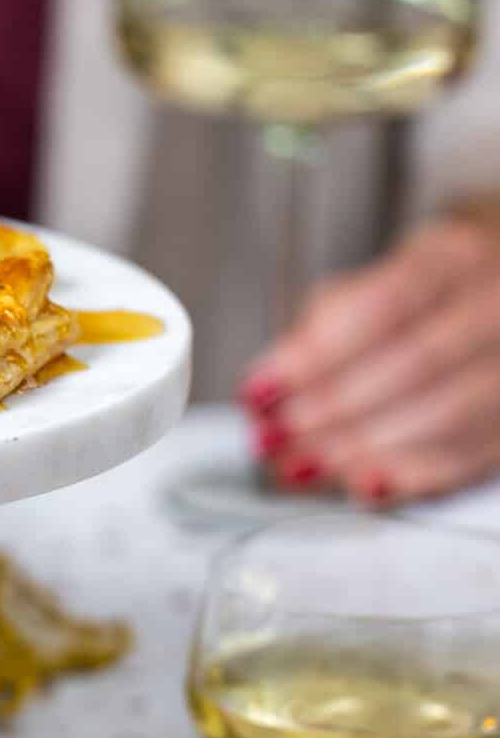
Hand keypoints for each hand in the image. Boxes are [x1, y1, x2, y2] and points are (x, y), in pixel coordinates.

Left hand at [239, 214, 499, 502]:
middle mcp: (498, 302)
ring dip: (362, 449)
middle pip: (416, 364)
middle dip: (332, 411)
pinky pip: (471, 455)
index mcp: (456, 254)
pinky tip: (363, 482)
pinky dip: (411, 475)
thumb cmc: (441, 283)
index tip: (262, 390)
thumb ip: (330, 320)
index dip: (317, 356)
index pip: (384, 306)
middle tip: (276, 436)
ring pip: (446, 414)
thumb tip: (276, 381)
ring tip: (303, 463)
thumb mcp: (384, 272)